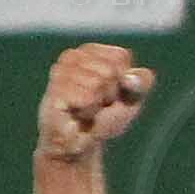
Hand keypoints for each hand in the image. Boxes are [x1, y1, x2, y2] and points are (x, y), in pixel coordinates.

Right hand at [37, 44, 152, 161]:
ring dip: (98, 103)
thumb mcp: (133, 98)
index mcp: (91, 51)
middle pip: (109, 69)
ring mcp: (59, 71)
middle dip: (110, 93)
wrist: (81, 143)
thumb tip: (129, 78)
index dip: (123, 80)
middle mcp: (72, 56)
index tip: (111, 93)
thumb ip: (141, 83)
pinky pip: (86, 98)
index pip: (120, 56)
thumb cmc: (105, 117)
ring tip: (86, 108)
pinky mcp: (53, 90)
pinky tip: (77, 113)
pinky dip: (88, 111)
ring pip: (97, 82)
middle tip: (97, 104)